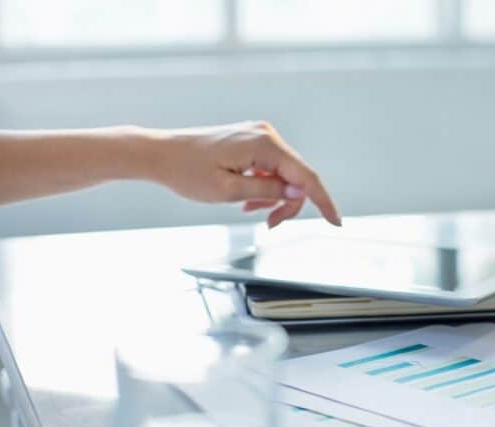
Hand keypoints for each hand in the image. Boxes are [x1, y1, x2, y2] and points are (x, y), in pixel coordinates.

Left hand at [149, 121, 340, 227]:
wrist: (158, 153)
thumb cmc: (186, 171)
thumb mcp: (230, 191)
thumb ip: (269, 191)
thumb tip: (298, 191)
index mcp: (264, 144)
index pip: (306, 177)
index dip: (323, 202)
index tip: (336, 221)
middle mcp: (266, 134)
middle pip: (297, 177)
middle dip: (289, 203)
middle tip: (270, 224)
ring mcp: (259, 135)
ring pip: (285, 175)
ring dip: (274, 197)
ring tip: (251, 210)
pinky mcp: (251, 140)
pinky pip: (271, 168)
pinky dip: (265, 187)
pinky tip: (248, 198)